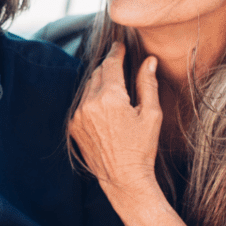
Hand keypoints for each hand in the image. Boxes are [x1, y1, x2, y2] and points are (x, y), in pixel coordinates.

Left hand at [69, 41, 162, 201]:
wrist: (123, 179)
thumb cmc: (142, 147)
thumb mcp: (151, 114)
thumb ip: (147, 84)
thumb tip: (149, 60)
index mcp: (110, 98)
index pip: (111, 64)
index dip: (116, 52)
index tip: (120, 45)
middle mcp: (89, 104)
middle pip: (97, 73)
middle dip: (109, 67)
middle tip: (120, 64)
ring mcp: (78, 116)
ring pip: (88, 88)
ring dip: (99, 83)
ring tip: (114, 87)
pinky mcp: (73, 127)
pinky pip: (81, 104)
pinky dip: (91, 99)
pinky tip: (104, 107)